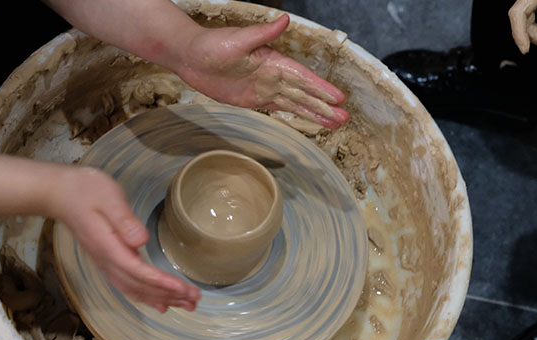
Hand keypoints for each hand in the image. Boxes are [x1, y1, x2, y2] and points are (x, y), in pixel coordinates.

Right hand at [53, 167, 199, 312]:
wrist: (59, 194)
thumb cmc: (84, 190)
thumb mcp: (107, 197)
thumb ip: (123, 219)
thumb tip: (141, 241)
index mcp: (109, 247)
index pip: (139, 272)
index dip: (162, 283)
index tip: (184, 289)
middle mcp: (107, 261)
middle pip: (140, 286)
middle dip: (169, 295)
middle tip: (195, 299)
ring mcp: (106, 263)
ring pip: (135, 289)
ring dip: (161, 299)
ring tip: (186, 304)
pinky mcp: (108, 260)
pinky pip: (129, 285)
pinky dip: (147, 296)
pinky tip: (161, 303)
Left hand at [176, 14, 348, 128]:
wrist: (192, 57)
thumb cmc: (213, 45)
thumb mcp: (239, 39)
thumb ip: (263, 33)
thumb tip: (285, 19)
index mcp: (274, 61)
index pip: (303, 78)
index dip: (321, 88)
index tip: (338, 98)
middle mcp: (274, 76)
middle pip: (305, 94)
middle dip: (324, 106)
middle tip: (344, 117)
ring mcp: (266, 89)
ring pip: (296, 104)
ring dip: (316, 113)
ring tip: (335, 123)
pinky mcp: (256, 100)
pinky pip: (281, 108)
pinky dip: (298, 114)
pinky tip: (312, 119)